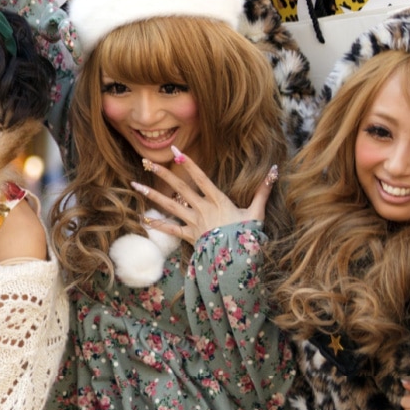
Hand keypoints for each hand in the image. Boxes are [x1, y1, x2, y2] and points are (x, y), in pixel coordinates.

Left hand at [136, 148, 274, 245]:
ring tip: (135, 185)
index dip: (189, 164)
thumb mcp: (257, 211)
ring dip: (152, 196)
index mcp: (218, 200)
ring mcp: (194, 222)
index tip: (177, 151)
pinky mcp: (189, 235)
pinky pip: (171, 229)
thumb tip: (274, 171)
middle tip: (148, 163)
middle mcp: (202, 208)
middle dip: (164, 174)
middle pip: (180, 188)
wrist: (237, 259)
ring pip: (170, 206)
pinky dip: (158, 225)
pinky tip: (143, 219)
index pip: (201, 177)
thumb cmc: (247, 234)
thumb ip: (263, 191)